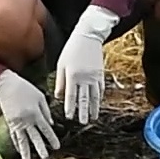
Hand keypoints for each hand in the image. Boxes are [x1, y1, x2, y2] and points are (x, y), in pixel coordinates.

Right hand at [0, 70, 58, 158]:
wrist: (6, 85)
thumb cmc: (25, 88)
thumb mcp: (40, 96)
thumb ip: (46, 111)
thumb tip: (51, 124)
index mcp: (35, 113)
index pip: (46, 129)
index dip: (51, 138)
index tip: (57, 147)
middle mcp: (26, 120)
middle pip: (34, 137)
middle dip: (40, 148)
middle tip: (45, 158)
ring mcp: (16, 122)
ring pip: (22, 140)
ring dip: (25, 152)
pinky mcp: (9, 122)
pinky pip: (14, 136)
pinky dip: (17, 144)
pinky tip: (20, 151)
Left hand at [54, 5, 117, 124]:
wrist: (88, 36)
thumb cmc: (72, 49)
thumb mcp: (61, 64)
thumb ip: (60, 82)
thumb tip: (58, 97)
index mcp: (73, 75)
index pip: (71, 95)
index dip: (70, 107)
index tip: (69, 117)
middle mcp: (85, 77)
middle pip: (84, 98)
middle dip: (83, 112)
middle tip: (83, 123)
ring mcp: (94, 76)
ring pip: (94, 96)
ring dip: (93, 108)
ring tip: (92, 118)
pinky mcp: (101, 73)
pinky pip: (100, 89)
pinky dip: (99, 98)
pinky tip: (97, 104)